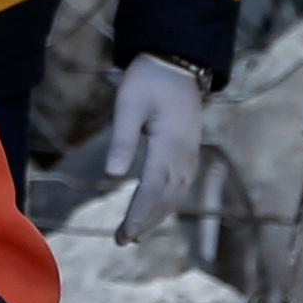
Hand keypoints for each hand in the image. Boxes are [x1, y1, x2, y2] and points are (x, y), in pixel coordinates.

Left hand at [101, 55, 213, 242]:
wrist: (178, 62)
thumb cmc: (148, 80)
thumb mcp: (128, 104)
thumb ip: (121, 139)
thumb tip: (112, 175)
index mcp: (169, 144)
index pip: (153, 188)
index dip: (139, 214)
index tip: (124, 233)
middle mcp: (184, 154)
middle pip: (166, 198)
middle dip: (145, 221)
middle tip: (122, 241)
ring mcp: (190, 154)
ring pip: (175, 194)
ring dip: (156, 216)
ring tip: (134, 234)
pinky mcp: (189, 151)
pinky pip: (181, 185)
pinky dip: (167, 203)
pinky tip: (154, 212)